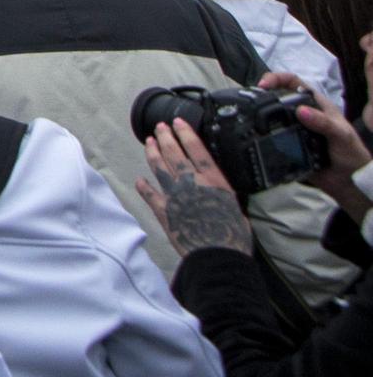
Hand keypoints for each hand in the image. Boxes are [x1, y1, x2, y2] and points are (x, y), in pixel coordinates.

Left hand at [137, 118, 253, 256]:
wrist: (217, 255)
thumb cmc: (233, 235)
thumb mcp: (236, 207)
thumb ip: (223, 194)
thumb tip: (219, 190)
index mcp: (213, 181)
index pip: (197, 149)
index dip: (186, 133)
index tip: (177, 122)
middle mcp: (192, 183)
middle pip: (174, 153)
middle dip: (166, 137)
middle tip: (159, 126)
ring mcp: (175, 195)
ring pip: (159, 167)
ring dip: (153, 153)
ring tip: (149, 142)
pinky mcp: (164, 210)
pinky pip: (149, 194)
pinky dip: (143, 186)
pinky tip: (139, 179)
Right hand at [261, 66, 372, 215]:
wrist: (349, 181)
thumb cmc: (350, 152)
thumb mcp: (341, 134)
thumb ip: (324, 123)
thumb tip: (301, 111)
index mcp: (314, 104)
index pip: (292, 82)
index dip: (276, 78)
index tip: (262, 86)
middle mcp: (300, 114)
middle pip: (275, 98)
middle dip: (260, 97)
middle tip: (248, 103)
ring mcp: (291, 130)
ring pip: (269, 118)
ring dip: (257, 118)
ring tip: (246, 120)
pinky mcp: (286, 146)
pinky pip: (270, 139)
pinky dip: (261, 137)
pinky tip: (253, 139)